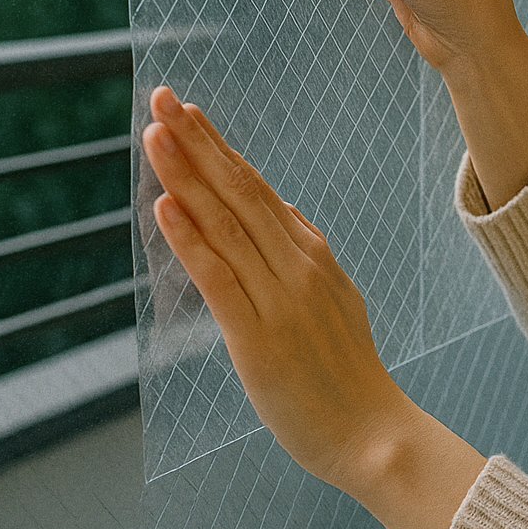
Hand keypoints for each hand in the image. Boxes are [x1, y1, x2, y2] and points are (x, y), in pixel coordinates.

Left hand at [142, 85, 485, 528]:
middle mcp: (298, 265)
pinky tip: (165, 208)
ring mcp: (280, 298)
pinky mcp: (260, 336)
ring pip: (226, 223)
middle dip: (197, 142)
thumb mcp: (333, 298)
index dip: (218, 148)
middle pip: (240, 191)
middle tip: (161, 97)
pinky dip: (190, 239)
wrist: (373, 431)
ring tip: (154, 135)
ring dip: (186, 176)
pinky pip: (220, 277)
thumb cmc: (346, 373)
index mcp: (313, 254)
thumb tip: (277, 208)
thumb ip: (302, 254)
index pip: (256, 188)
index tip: (186, 113)